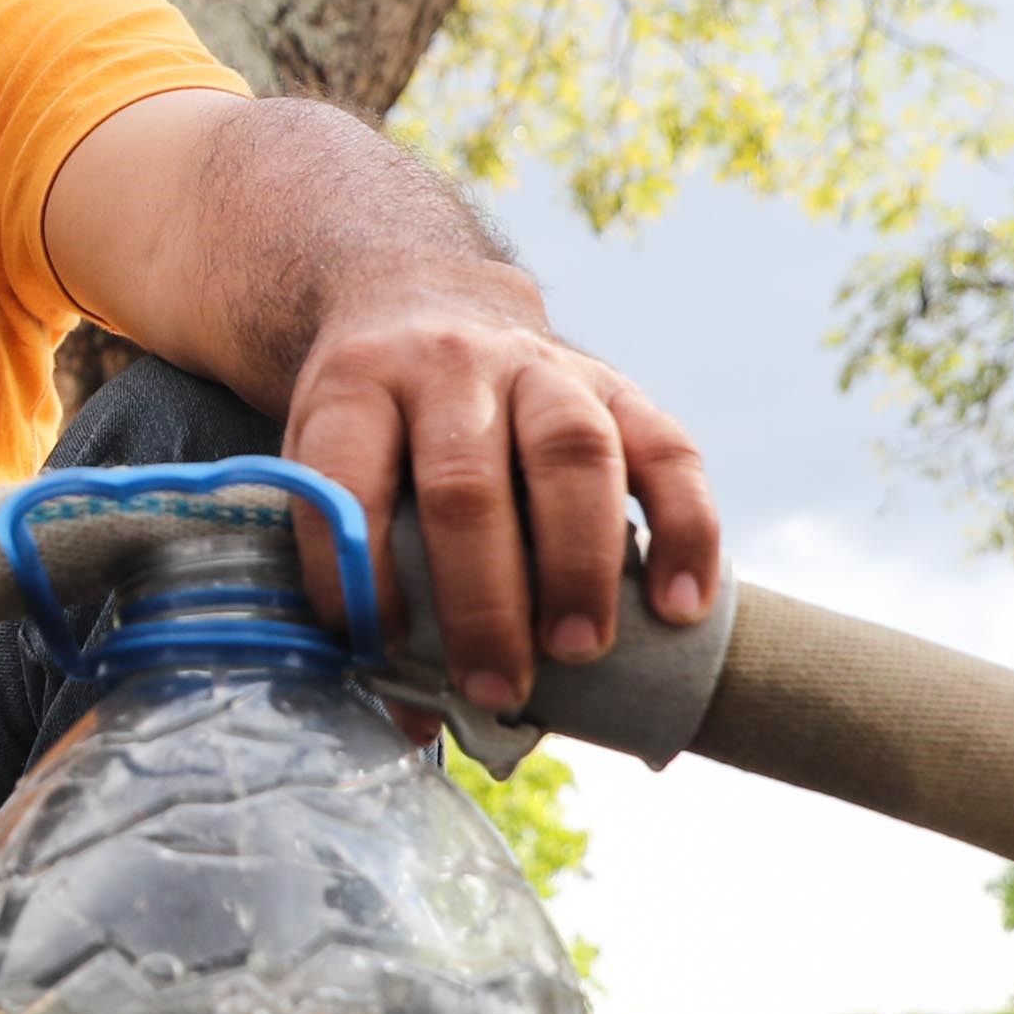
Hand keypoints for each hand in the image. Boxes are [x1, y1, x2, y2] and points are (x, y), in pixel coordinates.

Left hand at [278, 279, 720, 716]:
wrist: (425, 302)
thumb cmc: (377, 425)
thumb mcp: (329, 463)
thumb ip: (355, 570)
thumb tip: (413, 711)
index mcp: (357, 388)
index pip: (347, 483)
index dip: (360, 575)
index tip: (381, 654)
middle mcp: (449, 367)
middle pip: (466, 483)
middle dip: (483, 599)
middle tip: (499, 687)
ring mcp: (541, 369)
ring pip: (572, 454)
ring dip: (579, 563)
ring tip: (580, 651)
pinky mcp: (618, 385)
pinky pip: (668, 451)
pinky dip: (685, 532)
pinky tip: (683, 607)